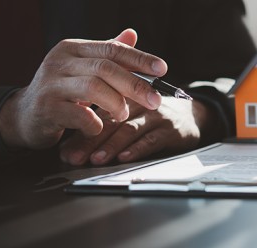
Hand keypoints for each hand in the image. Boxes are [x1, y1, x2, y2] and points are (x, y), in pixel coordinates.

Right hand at [0, 29, 167, 149]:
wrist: (24, 114)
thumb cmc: (61, 91)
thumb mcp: (83, 68)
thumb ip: (107, 53)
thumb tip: (132, 34)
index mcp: (73, 48)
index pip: (113, 49)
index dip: (140, 58)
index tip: (162, 68)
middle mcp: (60, 61)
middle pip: (106, 68)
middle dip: (135, 84)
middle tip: (155, 100)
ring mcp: (51, 84)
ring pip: (93, 88)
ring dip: (116, 103)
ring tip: (124, 113)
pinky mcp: (46, 108)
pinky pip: (79, 115)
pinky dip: (95, 123)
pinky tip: (99, 127)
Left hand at [59, 97, 203, 165]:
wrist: (192, 116)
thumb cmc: (153, 117)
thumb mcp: (127, 118)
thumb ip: (99, 129)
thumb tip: (66, 151)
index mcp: (124, 97)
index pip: (98, 113)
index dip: (81, 132)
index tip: (65, 151)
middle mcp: (138, 104)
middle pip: (111, 121)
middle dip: (90, 142)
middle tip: (74, 158)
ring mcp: (156, 116)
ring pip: (130, 129)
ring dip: (111, 145)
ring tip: (96, 159)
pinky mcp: (171, 129)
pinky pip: (152, 139)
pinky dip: (137, 149)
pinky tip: (125, 157)